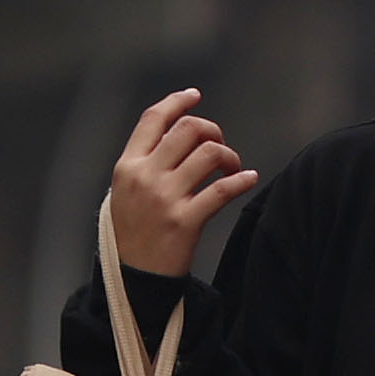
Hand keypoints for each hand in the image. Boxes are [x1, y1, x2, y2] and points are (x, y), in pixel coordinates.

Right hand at [106, 89, 256, 275]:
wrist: (135, 279)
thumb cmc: (133, 234)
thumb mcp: (125, 192)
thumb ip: (145, 163)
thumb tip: (176, 134)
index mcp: (127, 165)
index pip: (153, 120)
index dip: (177, 102)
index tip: (195, 96)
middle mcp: (145, 176)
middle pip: (187, 130)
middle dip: (211, 131)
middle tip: (220, 146)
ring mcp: (164, 198)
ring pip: (208, 154)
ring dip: (228, 155)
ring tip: (233, 168)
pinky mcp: (185, 222)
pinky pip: (221, 190)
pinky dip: (241, 180)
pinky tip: (249, 178)